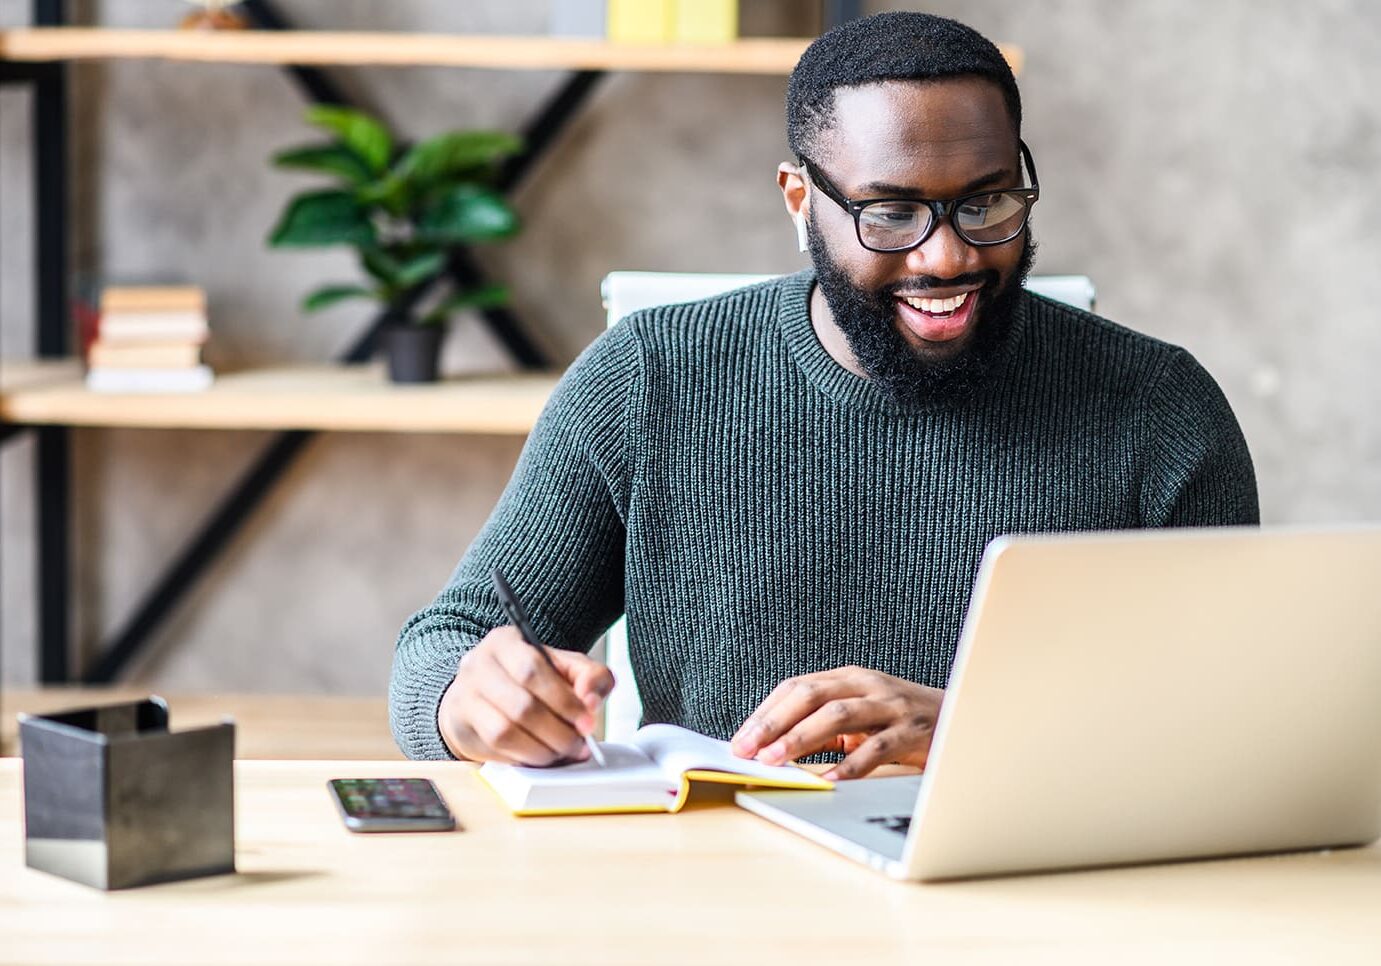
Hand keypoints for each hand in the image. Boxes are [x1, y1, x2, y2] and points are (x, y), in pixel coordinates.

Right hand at [438, 625, 613, 765]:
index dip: (565, 701)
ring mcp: (465, 695)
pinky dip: (524, 756)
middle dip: (558, 731)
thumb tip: (591, 700)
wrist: (485, 693)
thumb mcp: (565, 668)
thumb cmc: (530, 680)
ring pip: (506, 730)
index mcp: (506, 642)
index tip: (587, 721)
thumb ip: (590, 677)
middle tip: (579, 744)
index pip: (534, 670)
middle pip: (522, 705)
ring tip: (562, 752)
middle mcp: (479, 664)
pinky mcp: (460, 724)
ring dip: (542, 749)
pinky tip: (540, 755)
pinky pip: (495, 748)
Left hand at [729, 666, 943, 779]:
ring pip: (839, 715)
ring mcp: (892, 706)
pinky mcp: (914, 731)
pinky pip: (878, 747)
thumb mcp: (862, 714)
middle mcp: (868, 685)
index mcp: (849, 677)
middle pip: (811, 695)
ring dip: (801, 738)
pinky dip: (851, 765)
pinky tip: (830, 781)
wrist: (967, 718)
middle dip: (774, 722)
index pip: (797, 687)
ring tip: (776, 760)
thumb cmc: (904, 721)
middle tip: (749, 749)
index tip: (740, 740)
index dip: (765, 713)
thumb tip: (774, 748)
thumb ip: (825, 726)